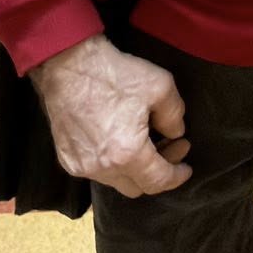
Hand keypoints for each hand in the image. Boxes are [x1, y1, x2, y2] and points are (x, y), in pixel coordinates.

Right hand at [30, 34, 192, 196]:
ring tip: (147, 141)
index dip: (176, 177)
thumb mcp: (160, 87)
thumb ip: (175, 116)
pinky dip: (113, 163)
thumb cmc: (114, 75)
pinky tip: (121, 140)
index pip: (157, 181)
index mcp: (127, 155)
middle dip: (158, 171)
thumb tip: (176, 133)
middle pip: (137, 187)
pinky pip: (96, 171)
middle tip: (172, 145)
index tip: (186, 168)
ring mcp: (80, 166)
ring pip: (116, 180)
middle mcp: (102, 168)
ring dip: (135, 168)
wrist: (68, 65)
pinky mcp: (66, 158)